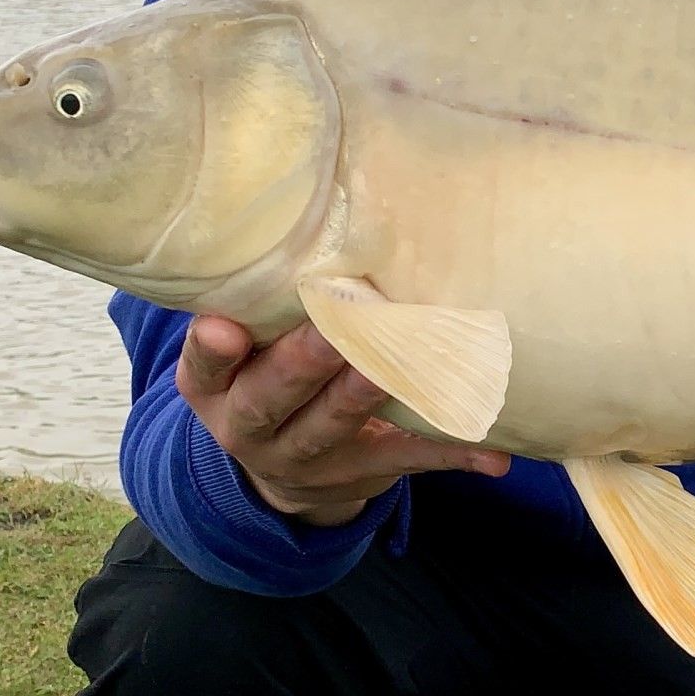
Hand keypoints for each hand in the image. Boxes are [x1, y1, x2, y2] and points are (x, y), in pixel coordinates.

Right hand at [175, 316, 509, 527]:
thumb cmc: (269, 373)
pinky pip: (406, 460)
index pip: (203, 368)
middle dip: (301, 364)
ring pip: (330, 427)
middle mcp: (249, 426)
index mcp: (215, 386)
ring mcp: (302, 457)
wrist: (284, 470)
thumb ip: (259, 304)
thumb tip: (298, 223)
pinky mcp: (359, 472)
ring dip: (362, 398)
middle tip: (332, 330)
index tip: (225, 327)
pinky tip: (491, 454)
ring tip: (389, 371)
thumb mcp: (244, 350)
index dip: (211, 350)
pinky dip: (450, 452)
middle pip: (269, 398)